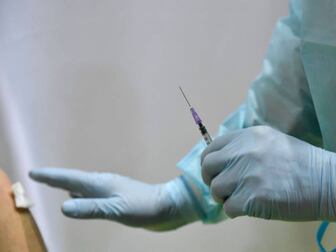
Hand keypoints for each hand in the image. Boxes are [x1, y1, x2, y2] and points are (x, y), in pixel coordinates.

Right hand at [29, 168, 197, 229]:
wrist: (168, 206)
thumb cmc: (143, 206)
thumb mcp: (116, 209)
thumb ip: (91, 209)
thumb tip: (63, 207)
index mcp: (100, 184)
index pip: (70, 179)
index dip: (51, 176)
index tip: (34, 172)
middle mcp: (103, 184)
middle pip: (74, 180)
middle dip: (56, 179)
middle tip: (40, 177)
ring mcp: (111, 190)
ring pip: (84, 187)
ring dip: (68, 186)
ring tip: (56, 185)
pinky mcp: (117, 198)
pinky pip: (93, 195)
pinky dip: (82, 195)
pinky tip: (82, 199)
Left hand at [201, 126, 335, 220]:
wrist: (329, 181)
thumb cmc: (304, 163)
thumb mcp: (273, 141)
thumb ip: (247, 147)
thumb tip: (225, 161)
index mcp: (248, 136)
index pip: (212, 148)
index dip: (210, 163)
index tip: (216, 173)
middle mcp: (243, 152)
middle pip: (208, 167)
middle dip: (212, 180)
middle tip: (224, 189)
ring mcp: (246, 175)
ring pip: (216, 189)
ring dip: (225, 197)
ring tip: (241, 198)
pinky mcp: (251, 198)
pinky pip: (228, 207)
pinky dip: (236, 210)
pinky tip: (250, 207)